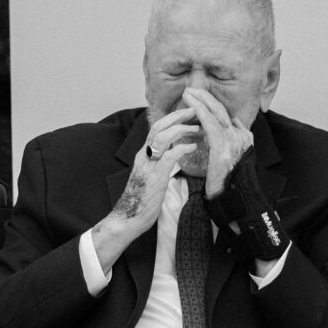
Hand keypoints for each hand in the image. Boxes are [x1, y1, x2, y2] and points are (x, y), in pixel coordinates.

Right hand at [91, 109, 197, 269]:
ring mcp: (148, 165)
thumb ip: (160, 163)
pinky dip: (182, 148)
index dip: (173, 118)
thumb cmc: (143, 200)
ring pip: (162, 137)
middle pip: (158, 126)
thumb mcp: (152, 176)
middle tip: (195, 110)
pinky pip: (168, 156)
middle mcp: (144, 156)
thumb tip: (173, 155)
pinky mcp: (154, 177)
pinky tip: (193, 147)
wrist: (129, 217)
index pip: (157, 128)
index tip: (189, 113)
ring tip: (198, 127)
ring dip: (181, 129)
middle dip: (178, 116)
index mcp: (144, 155)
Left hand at [183, 87, 253, 198]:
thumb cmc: (225, 180)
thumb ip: (228, 140)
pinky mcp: (224, 148)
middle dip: (205, 97)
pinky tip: (192, 105)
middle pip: (222, 110)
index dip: (211, 104)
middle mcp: (241, 136)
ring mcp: (234, 141)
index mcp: (243, 137)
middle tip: (190, 89)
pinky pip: (211, 125)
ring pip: (216, 114)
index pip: (225, 115)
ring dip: (200, 101)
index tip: (198, 96)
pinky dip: (201, 112)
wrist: (231, 197)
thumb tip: (228, 125)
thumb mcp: (229, 156)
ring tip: (187, 93)